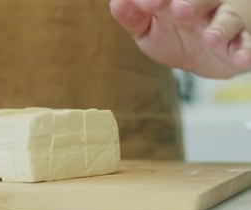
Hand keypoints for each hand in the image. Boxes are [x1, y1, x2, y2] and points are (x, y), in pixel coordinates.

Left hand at [110, 0, 250, 78]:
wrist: (203, 55)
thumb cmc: (174, 32)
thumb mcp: (148, 27)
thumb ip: (133, 16)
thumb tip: (116, 1)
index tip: (146, 4)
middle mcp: (206, 4)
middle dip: (191, 4)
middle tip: (178, 11)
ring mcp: (225, 22)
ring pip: (228, 20)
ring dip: (220, 28)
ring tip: (210, 38)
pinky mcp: (240, 44)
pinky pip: (247, 46)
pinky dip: (246, 52)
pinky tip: (242, 59)